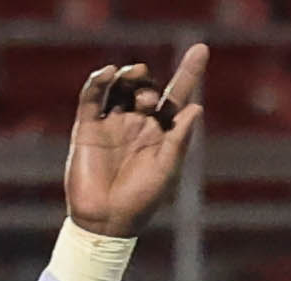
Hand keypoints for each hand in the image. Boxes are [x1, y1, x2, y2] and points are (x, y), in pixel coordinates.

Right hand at [64, 50, 208, 240]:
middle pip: (145, 87)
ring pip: (119, 86)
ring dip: (128, 76)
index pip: (176, 96)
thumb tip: (196, 109)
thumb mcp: (166, 171)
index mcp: (161, 133)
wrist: (106, 222)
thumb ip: (179, 139)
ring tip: (135, 76)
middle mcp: (137, 123)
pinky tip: (108, 73)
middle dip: (149, 84)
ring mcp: (111, 123)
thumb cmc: (141, 202)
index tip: (202, 49)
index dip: (189, 73)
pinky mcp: (87, 127)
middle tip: (151, 100)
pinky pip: (92, 96)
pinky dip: (98, 81)